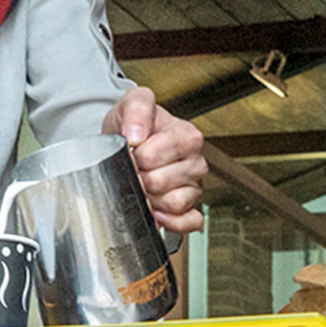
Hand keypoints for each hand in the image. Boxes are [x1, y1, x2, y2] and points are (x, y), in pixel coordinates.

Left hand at [103, 86, 206, 234]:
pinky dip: (172, 222)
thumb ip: (137, 108)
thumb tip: (136, 135)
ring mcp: (195, 186)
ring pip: (175, 204)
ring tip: (143, 186)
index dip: (135, 157)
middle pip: (161, 182)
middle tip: (134, 169)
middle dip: (140, 178)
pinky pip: (190, 222)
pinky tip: (156, 212)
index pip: (154, 156)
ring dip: (151, 199)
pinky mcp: (191, 207)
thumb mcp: (132, 103)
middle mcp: (195, 162)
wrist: (130, 140)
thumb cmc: (135, 124)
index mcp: (187, 136)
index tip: (130, 151)